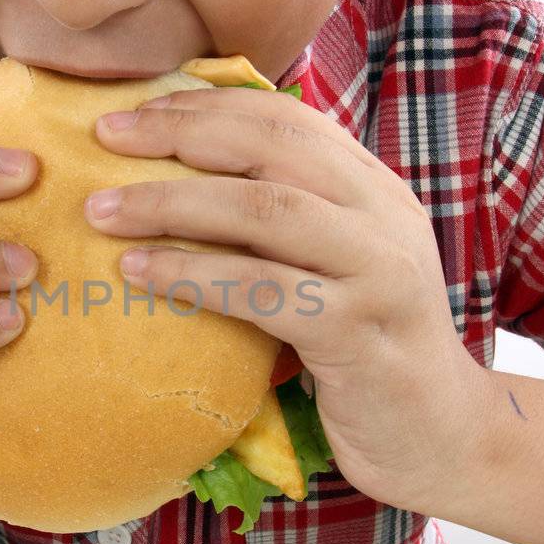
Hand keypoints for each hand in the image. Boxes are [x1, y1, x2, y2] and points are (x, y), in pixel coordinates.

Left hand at [86, 85, 490, 511]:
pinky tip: (138, 273)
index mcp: (375, 190)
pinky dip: (194, 275)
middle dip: (180, 134)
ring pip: (266, 210)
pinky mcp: (359, 333)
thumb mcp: (336, 268)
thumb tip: (185, 178)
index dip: (208, 106)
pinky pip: (263, 291)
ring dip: (173, 203)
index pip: (288, 119)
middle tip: (106, 138)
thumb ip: (287, 222)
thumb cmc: (367, 351)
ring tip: (102, 210)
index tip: (136, 111)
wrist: (441, 437)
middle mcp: (385, 217)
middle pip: (273, 148)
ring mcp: (379, 272)